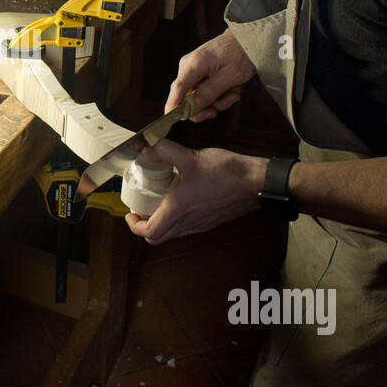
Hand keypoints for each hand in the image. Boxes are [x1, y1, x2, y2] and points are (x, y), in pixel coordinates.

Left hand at [124, 140, 264, 244]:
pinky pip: (186, 228)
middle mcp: (188, 223)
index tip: (130, 213)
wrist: (256, 183)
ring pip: (173, 234)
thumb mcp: (191, 157)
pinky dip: (176, 220)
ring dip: (160, 223)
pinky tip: (180, 199)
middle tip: (141, 209)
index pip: (149, 232)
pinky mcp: (210, 221)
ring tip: (158, 203)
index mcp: (179, 211)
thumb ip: (165, 151)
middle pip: (158, 238)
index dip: (134, 226)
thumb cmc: (227, 173)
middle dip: (144, 226)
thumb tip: (146, 148)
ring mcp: (200, 225)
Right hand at [165, 27, 255, 121]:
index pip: (177, 90)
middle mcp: (188, 68)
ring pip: (198, 99)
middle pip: (186, 99)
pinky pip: (204, 93)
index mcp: (193, 65)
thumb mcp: (230, 76)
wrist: (246, 39)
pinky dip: (218, 95)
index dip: (172, 107)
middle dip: (208, 106)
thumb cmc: (240, 53)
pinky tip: (231, 89)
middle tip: (227, 102)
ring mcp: (193, 71)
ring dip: (218, 101)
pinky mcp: (199, 74)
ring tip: (234, 92)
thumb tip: (192, 108)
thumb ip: (210, 93)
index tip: (169, 120)